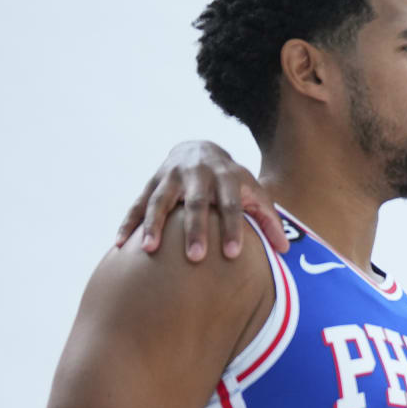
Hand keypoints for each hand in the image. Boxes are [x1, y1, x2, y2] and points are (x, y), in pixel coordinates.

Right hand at [112, 141, 287, 261]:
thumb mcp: (255, 194)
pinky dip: (128, 223)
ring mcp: (171, 176)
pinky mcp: (151, 182)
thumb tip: (286, 251)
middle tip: (195, 258)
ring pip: (160, 201)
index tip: (233, 254)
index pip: (231, 205)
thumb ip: (269, 220)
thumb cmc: (234, 183)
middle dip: (195, 230)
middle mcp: (198, 174)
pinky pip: (137, 204)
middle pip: (196, 203)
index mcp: (227, 176)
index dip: (232, 228)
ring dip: (153, 225)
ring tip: (148, 250)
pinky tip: (120, 244)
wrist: (200, 150)